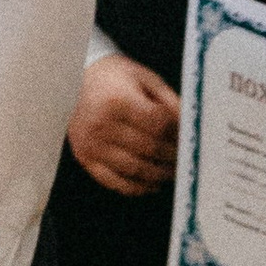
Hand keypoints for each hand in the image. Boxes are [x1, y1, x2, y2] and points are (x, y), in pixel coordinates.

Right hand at [69, 51, 181, 196]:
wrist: (74, 80)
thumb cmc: (115, 79)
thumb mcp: (144, 79)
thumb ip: (168, 101)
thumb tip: (191, 126)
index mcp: (118, 100)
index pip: (158, 125)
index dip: (178, 134)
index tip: (189, 138)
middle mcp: (101, 124)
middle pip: (149, 148)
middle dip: (173, 157)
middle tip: (186, 158)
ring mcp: (91, 144)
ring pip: (135, 169)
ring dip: (159, 174)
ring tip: (172, 172)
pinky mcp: (85, 158)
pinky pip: (115, 182)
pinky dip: (137, 187)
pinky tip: (152, 183)